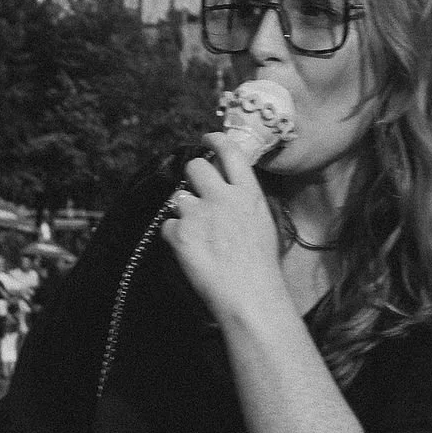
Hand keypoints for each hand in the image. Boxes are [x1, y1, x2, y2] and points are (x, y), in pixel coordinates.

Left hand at [159, 135, 284, 322]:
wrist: (249, 294)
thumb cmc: (260, 267)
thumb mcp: (262, 224)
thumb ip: (243, 202)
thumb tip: (226, 190)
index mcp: (248, 194)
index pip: (230, 153)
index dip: (216, 141)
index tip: (208, 138)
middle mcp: (223, 197)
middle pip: (195, 167)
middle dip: (192, 176)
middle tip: (195, 192)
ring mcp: (199, 214)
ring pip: (179, 198)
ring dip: (184, 212)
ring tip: (200, 236)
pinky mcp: (180, 233)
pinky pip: (168, 226)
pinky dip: (175, 237)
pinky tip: (191, 252)